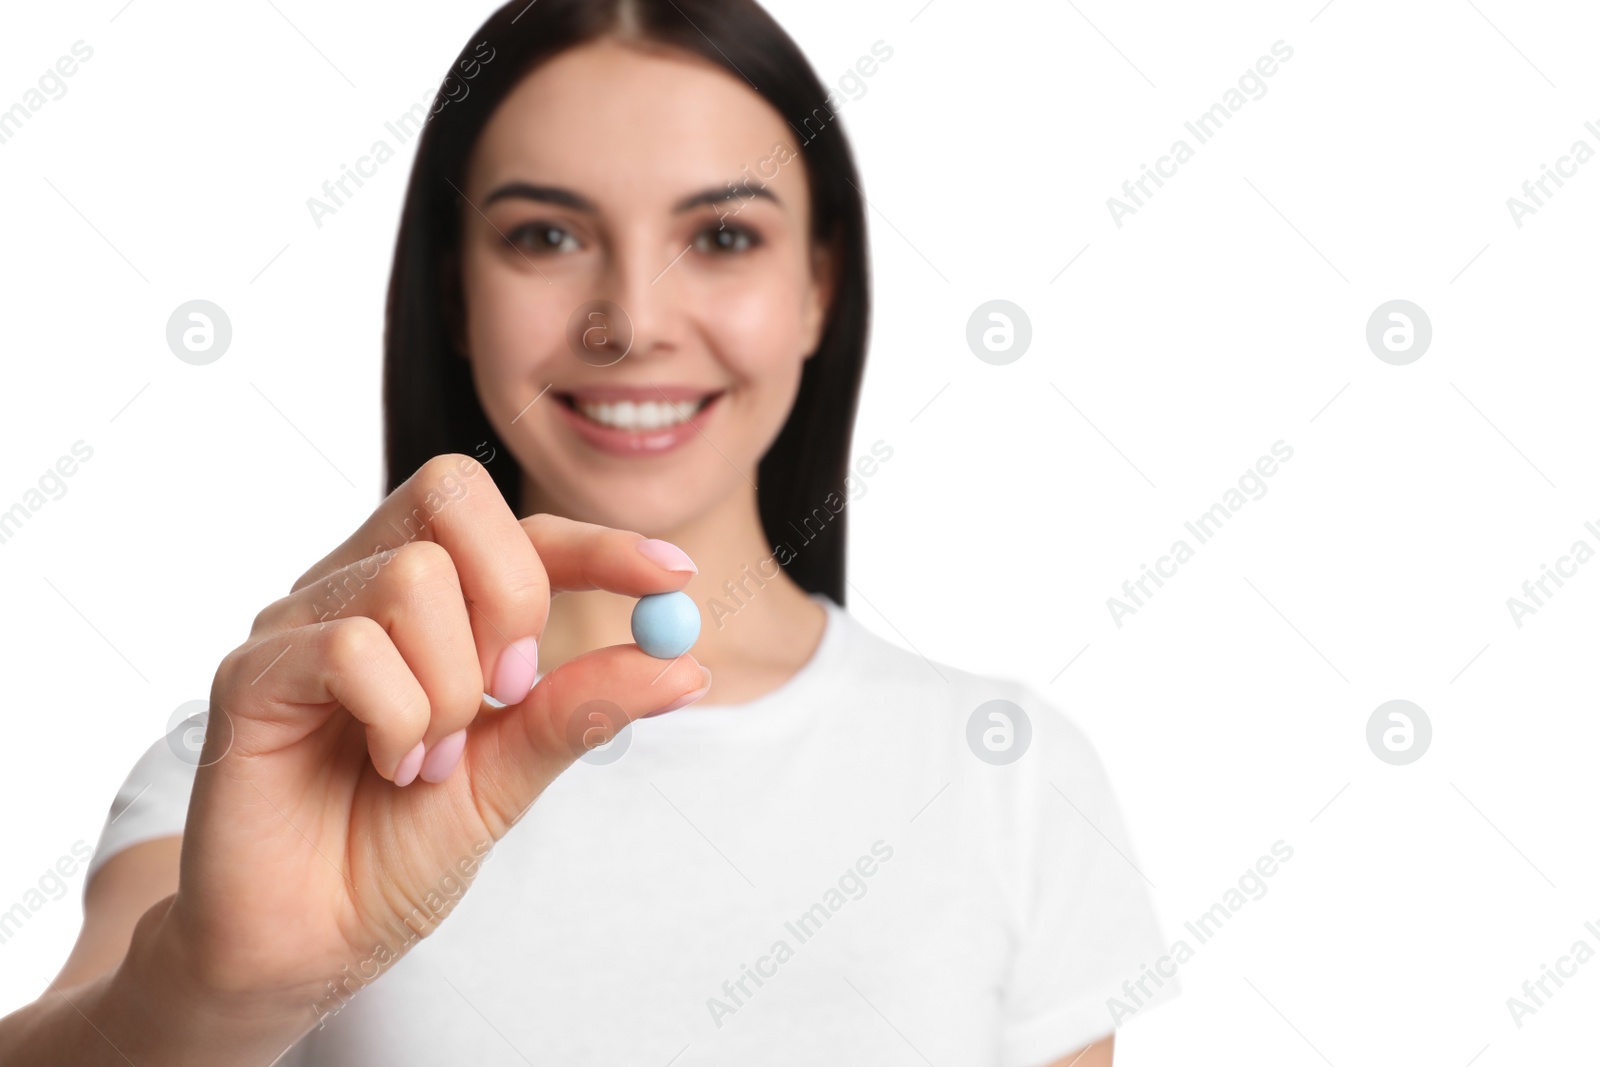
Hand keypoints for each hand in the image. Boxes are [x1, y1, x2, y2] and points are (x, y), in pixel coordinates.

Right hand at [154, 453, 706, 1029]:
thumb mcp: (514, 772)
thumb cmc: (396, 848)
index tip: (675, 576)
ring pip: (412, 578)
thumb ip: (582, 709)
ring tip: (431, 760)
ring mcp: (299, 621)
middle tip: (510, 691)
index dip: (598, 542)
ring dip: (451, 687)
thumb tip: (687, 664)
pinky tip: (391, 765)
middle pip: (453, 494)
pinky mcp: (252, 673)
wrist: (306, 941)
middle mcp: (358, 585)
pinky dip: (398, 716)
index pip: (518, 528)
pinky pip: (350, 647)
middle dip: (513, 597)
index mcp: (427, 599)